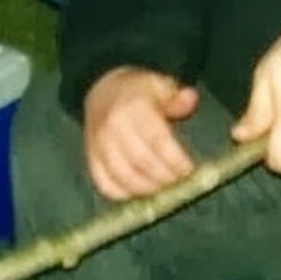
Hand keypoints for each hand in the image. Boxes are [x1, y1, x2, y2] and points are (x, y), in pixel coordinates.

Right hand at [83, 66, 197, 200]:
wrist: (103, 91)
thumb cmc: (139, 91)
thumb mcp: (161, 85)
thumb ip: (177, 97)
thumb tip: (190, 99)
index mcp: (134, 107)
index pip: (157, 140)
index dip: (174, 159)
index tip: (188, 170)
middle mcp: (114, 127)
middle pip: (142, 162)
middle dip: (164, 178)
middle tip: (180, 182)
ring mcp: (99, 145)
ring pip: (123, 177)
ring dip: (147, 189)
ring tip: (164, 189)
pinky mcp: (91, 158)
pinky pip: (105, 184)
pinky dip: (124, 194)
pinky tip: (141, 192)